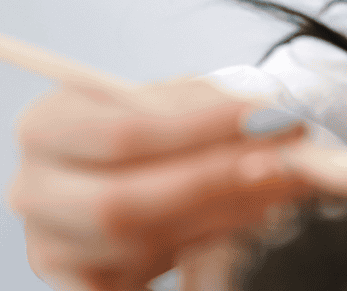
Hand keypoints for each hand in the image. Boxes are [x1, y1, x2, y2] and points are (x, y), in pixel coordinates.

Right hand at [7, 77, 311, 290]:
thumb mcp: (180, 103)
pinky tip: (232, 243)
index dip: (201, 129)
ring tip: (278, 191)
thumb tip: (270, 124)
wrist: (147, 166)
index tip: (266, 118)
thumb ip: (215, 112)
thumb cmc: (162, 129)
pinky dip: (187, 268)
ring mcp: (51, 243)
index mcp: (50, 124)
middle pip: (122, 201)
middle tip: (280, 166)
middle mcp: (36, 187)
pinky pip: (127, 288)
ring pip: (138, 245)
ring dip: (222, 218)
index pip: (123, 133)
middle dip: (211, 183)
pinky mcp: (80, 280)